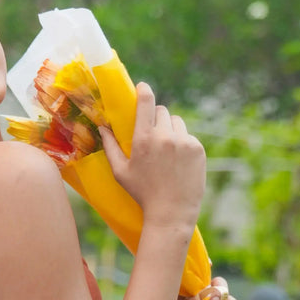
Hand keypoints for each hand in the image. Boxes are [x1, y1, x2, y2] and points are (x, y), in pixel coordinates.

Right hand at [99, 82, 205, 234]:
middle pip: (161, 111)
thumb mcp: (121, 172)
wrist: (171, 212)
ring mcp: (184, 141)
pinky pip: (188, 137)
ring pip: (176, 123)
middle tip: (152, 135)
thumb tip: (102, 127)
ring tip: (165, 152)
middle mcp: (165, 136)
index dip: (144, 90)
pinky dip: (182, 145)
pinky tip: (177, 163)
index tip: (143, 87)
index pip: (146, 101)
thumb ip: (110, 147)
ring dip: (170, 130)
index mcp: (144, 139)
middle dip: (156, 119)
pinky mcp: (197, 148)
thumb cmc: (142, 194)